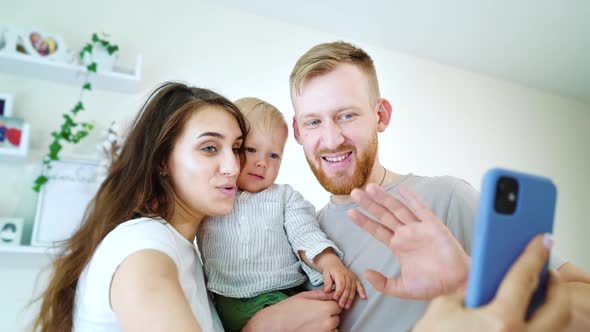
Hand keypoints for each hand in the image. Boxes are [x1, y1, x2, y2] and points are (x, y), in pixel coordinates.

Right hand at [243, 290, 341, 331]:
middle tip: (316, 313)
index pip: (338, 306)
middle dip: (330, 315)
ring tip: (315, 322)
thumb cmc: (287, 309)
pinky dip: (324, 331)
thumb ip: (320, 295)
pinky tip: (313, 328)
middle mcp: (327, 323)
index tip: (324, 305)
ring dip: (329, 326)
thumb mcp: (304, 296)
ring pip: (333, 329)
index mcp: (324, 309)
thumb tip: (332, 292)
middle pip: (337, 318)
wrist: (275, 325)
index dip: (331, 304)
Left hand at [320, 256, 366, 308]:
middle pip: (347, 288)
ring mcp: (353, 277)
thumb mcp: (325, 274)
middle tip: (341, 305)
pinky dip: (362, 292)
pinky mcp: (356, 279)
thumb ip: (327, 282)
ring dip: (350, 299)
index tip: (335, 298)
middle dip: (344, 298)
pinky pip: (360, 286)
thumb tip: (326, 291)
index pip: (341, 284)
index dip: (339, 292)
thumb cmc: (329, 270)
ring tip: (347, 307)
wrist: (334, 264)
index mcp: (340, 273)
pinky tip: (364, 298)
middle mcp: (348, 275)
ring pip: (353, 289)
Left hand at [348, 184, 468, 298]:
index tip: (349, 212)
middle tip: (354, 193)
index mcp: (398, 246)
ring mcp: (418, 228)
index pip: (377, 230)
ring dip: (384, 198)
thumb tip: (365, 273)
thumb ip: (383, 283)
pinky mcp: (433, 225)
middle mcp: (406, 234)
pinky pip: (421, 209)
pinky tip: (401, 188)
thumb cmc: (432, 285)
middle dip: (369, 204)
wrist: (456, 284)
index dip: (364, 221)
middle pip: (384, 215)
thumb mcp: (402, 289)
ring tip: (369, 188)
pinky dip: (411, 198)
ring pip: (398, 209)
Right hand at [413, 234, 571, 331]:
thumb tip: (486, 277)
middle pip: (558, 307)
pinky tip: (526, 312)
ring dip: (552, 304)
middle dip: (557, 284)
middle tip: (545, 269)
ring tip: (540, 290)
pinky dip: (539, 321)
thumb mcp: (445, 306)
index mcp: (500, 321)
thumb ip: (469, 287)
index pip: (524, 278)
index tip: (543, 240)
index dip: (534, 254)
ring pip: (555, 326)